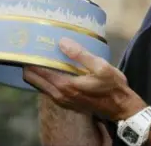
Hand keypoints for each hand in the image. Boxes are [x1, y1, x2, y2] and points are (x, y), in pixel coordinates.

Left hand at [23, 38, 146, 121]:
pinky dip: (45, 78)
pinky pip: (47, 88)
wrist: (120, 107)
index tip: (30, 44)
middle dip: (30, 63)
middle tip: (34, 47)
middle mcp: (59, 95)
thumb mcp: (100, 67)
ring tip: (42, 54)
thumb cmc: (112, 86)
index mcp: (65, 85)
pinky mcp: (66, 102)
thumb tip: (62, 42)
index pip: (37, 71)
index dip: (30, 57)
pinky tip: (54, 66)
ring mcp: (61, 100)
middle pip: (32, 78)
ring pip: (39, 84)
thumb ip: (80, 55)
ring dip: (37, 71)